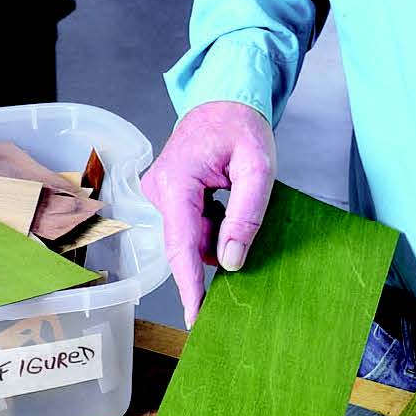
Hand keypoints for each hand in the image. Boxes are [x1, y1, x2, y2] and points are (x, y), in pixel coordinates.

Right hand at [139, 101, 275, 327]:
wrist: (225, 96)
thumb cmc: (241, 124)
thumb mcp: (257, 167)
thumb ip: (246, 213)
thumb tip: (232, 260)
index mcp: (176, 181)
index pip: (181, 246)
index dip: (189, 288)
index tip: (195, 319)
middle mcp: (159, 188)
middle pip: (186, 243)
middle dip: (214, 251)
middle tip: (245, 245)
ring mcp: (160, 191)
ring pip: (190, 235)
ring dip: (216, 233)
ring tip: (236, 201)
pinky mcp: (167, 193)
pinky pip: (190, 224)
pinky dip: (211, 224)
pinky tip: (226, 204)